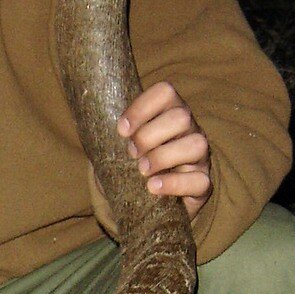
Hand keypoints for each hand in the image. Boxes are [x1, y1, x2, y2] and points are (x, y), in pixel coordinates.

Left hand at [117, 82, 210, 218]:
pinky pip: (200, 181)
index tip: (121, 130)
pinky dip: (174, 184)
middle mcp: (190, 129)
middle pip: (181, 117)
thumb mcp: (123, 144)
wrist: (148, 201)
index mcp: (170, 112)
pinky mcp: (204, 184)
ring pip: (196, 145)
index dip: (142, 107)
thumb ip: (115, 131)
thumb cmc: (133, 164)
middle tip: (131, 153)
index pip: (165, 92)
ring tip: (142, 171)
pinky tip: (153, 187)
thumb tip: (90, 118)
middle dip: (149, 135)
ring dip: (162, 157)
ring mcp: (201, 157)